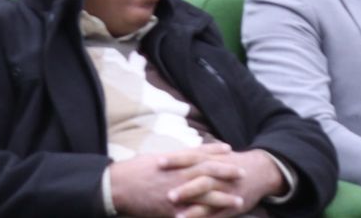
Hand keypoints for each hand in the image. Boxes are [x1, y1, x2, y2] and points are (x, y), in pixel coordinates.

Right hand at [109, 143, 233, 216]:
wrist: (118, 186)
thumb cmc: (134, 171)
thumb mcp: (155, 158)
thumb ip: (172, 157)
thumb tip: (185, 154)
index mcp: (174, 161)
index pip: (200, 153)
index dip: (215, 151)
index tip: (229, 149)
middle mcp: (178, 174)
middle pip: (208, 171)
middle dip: (226, 172)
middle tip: (242, 172)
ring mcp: (176, 192)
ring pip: (206, 194)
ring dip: (224, 197)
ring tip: (239, 200)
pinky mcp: (172, 209)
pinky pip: (194, 213)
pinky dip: (208, 215)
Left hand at [168, 149, 284, 217]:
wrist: (262, 171)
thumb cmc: (232, 162)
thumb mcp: (216, 154)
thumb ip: (196, 155)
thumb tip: (173, 155)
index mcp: (213, 159)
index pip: (192, 157)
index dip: (176, 159)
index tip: (158, 162)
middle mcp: (220, 174)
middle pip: (200, 178)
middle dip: (184, 185)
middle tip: (166, 193)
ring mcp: (226, 190)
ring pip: (209, 197)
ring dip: (193, 204)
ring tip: (175, 211)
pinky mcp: (232, 205)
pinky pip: (217, 213)